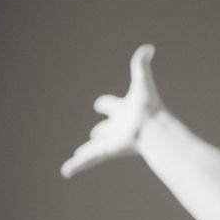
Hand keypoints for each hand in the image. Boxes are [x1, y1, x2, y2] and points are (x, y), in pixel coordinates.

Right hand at [60, 44, 165, 178]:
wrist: (154, 131)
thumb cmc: (149, 108)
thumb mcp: (143, 84)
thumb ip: (141, 66)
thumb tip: (149, 47)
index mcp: (125, 111)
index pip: (113, 106)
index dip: (106, 104)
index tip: (99, 104)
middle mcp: (119, 127)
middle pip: (107, 129)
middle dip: (101, 130)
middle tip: (95, 133)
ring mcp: (114, 140)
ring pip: (97, 147)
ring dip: (87, 151)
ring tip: (79, 155)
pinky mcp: (109, 151)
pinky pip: (90, 159)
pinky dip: (78, 165)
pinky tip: (66, 171)